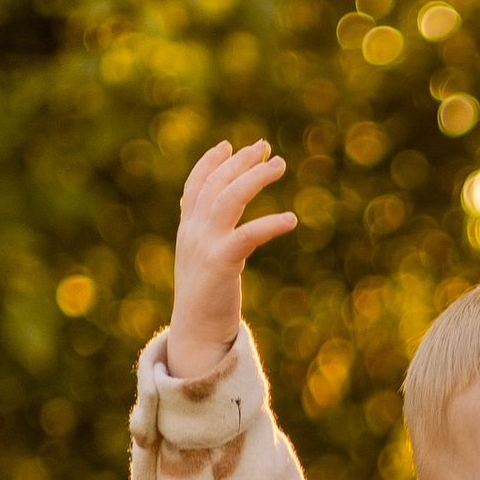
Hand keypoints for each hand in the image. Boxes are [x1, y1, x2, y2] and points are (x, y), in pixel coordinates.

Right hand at [166, 139, 295, 377]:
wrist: (195, 334)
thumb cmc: (206, 301)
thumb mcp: (202, 263)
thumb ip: (210, 239)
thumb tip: (228, 226)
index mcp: (187, 230)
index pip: (195, 186)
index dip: (211, 162)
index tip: (228, 144)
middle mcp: (192, 232)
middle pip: (216, 184)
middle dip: (240, 162)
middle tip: (266, 148)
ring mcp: (204, 245)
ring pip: (229, 198)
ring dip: (255, 177)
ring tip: (279, 165)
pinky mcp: (221, 262)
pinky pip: (248, 234)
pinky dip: (271, 224)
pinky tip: (292, 220)